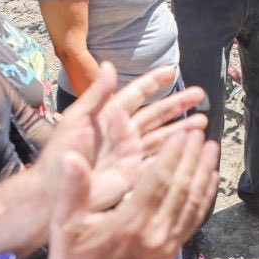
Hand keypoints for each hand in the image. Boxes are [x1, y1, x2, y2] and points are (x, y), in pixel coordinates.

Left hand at [43, 64, 210, 210]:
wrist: (55, 194)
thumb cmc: (62, 156)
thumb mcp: (78, 120)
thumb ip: (97, 94)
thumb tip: (109, 64)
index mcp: (109, 116)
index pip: (137, 94)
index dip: (154, 82)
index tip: (173, 71)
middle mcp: (123, 133)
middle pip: (156, 114)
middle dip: (178, 104)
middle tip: (200, 94)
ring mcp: (130, 153)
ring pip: (162, 136)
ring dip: (182, 128)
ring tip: (203, 121)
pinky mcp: (134, 173)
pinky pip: (159, 159)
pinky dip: (175, 153)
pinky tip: (190, 148)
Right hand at [44, 126, 219, 258]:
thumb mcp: (65, 225)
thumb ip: (73, 190)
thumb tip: (71, 157)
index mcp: (130, 224)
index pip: (159, 181)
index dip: (173, 155)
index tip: (183, 133)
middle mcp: (155, 234)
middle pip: (181, 188)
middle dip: (193, 158)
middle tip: (200, 133)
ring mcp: (167, 245)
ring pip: (193, 203)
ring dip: (204, 173)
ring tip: (213, 149)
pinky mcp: (171, 253)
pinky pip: (193, 220)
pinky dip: (204, 198)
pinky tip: (211, 181)